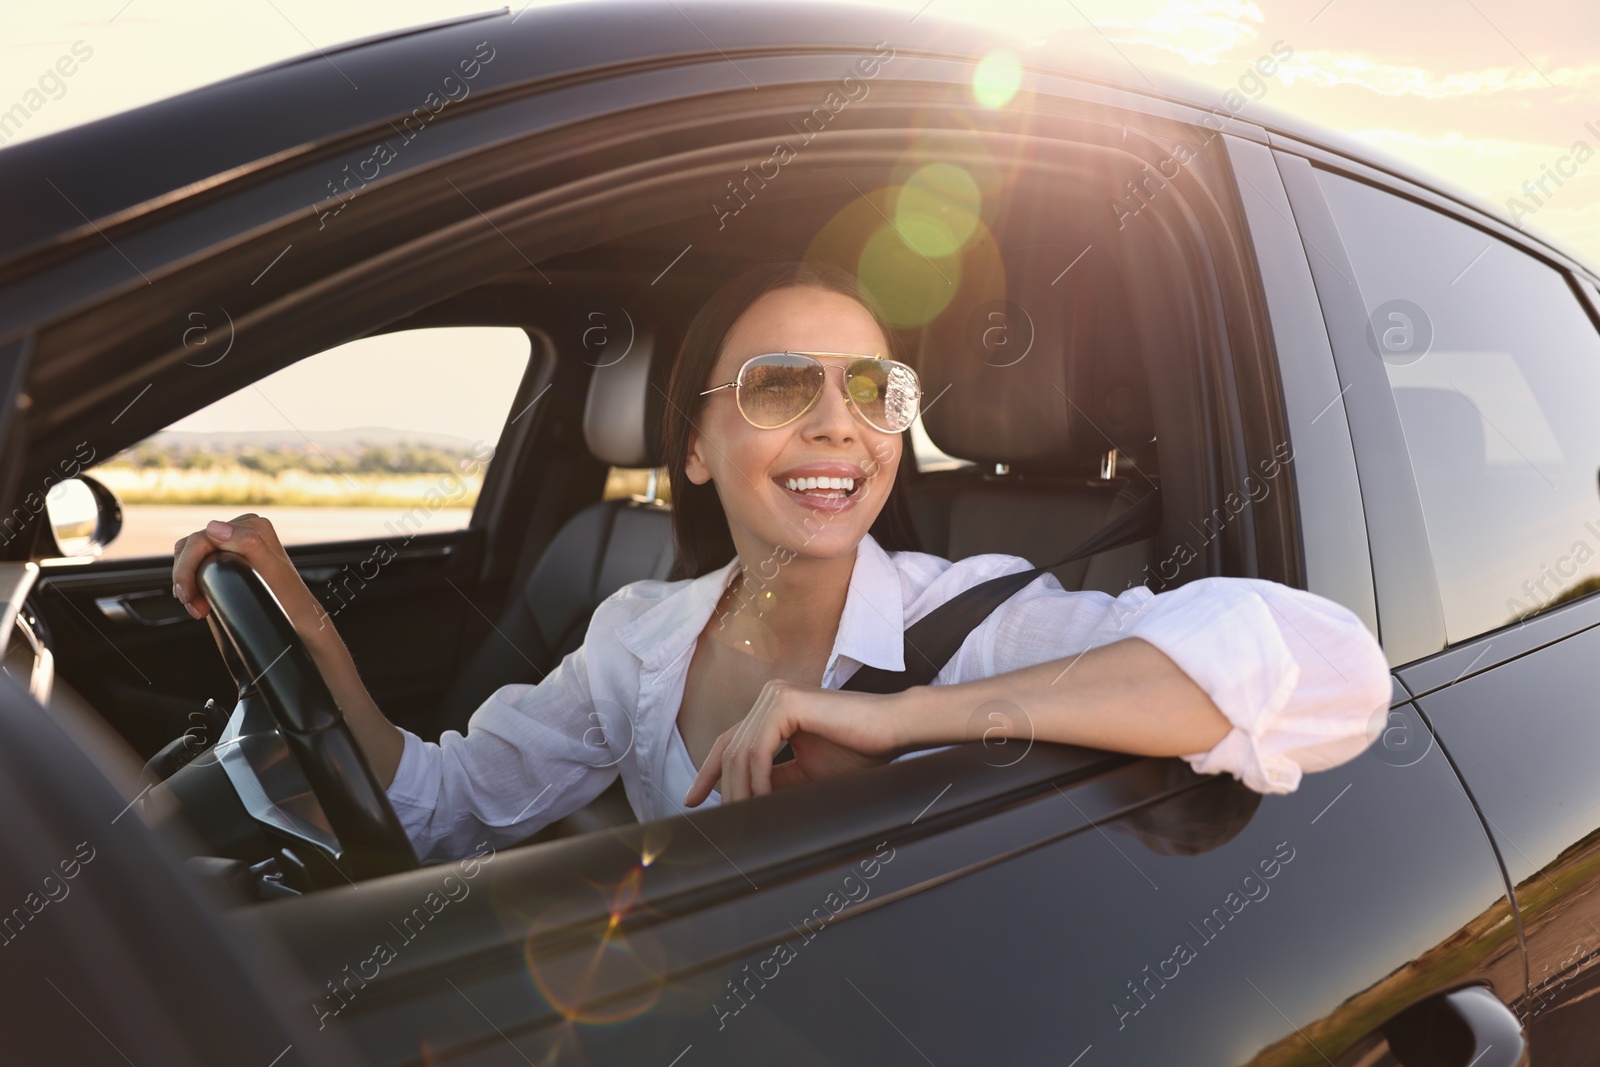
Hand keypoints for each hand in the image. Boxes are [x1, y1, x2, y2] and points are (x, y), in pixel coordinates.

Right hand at [171, 513, 317, 628]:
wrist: (300, 621)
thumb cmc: (289, 601)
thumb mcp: (271, 572)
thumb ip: (248, 544)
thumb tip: (215, 528)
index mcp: (253, 527)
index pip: (201, 538)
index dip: (188, 567)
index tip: (189, 596)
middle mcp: (243, 531)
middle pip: (192, 547)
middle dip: (186, 577)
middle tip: (194, 606)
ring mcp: (235, 545)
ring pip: (191, 556)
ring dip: (188, 582)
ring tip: (198, 607)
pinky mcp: (229, 560)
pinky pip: (198, 564)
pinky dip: (193, 582)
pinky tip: (200, 601)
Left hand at [683, 679, 905, 805]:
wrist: (894, 733)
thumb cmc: (860, 753)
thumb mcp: (805, 774)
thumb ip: (774, 782)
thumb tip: (742, 806)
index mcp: (774, 709)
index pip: (730, 741)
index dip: (709, 773)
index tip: (693, 801)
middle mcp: (771, 696)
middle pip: (730, 748)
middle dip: (723, 788)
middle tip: (726, 822)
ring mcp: (776, 695)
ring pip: (740, 751)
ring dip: (741, 790)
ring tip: (748, 818)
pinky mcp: (786, 702)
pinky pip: (758, 749)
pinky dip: (757, 779)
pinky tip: (763, 800)